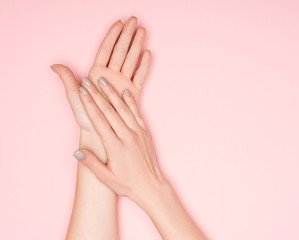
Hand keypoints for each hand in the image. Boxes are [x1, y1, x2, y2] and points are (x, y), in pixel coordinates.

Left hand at [51, 16, 150, 141]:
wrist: (100, 135)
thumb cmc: (86, 118)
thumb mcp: (75, 98)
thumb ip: (68, 80)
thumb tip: (54, 65)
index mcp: (97, 74)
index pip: (106, 50)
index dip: (112, 36)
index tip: (119, 23)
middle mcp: (111, 77)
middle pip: (121, 51)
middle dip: (127, 35)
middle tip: (134, 20)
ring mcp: (122, 84)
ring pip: (131, 60)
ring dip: (137, 45)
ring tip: (143, 31)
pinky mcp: (132, 93)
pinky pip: (140, 76)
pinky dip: (144, 65)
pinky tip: (147, 53)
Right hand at [73, 76, 165, 199]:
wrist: (151, 186)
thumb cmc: (128, 184)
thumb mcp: (106, 177)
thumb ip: (91, 163)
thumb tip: (76, 151)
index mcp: (115, 146)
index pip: (99, 120)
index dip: (89, 104)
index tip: (81, 91)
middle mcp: (127, 136)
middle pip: (109, 110)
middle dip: (96, 94)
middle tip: (87, 81)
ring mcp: (138, 133)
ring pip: (123, 108)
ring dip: (112, 93)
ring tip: (103, 81)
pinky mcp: (145, 133)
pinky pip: (137, 113)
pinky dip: (130, 102)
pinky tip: (125, 92)